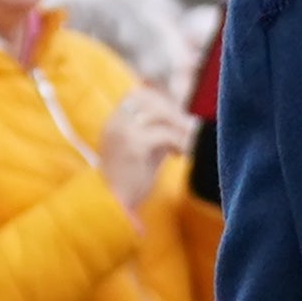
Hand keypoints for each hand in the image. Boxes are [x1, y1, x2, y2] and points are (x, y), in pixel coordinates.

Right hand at [96, 84, 193, 209]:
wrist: (111, 207)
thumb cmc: (130, 182)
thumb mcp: (146, 150)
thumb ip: (160, 132)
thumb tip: (185, 119)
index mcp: (114, 121)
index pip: (140, 93)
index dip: (164, 100)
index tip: (180, 117)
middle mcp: (115, 122)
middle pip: (149, 97)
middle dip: (173, 111)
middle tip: (190, 128)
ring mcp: (122, 130)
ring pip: (159, 113)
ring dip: (179, 125)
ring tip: (188, 142)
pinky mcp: (132, 144)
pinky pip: (164, 133)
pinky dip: (179, 142)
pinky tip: (181, 155)